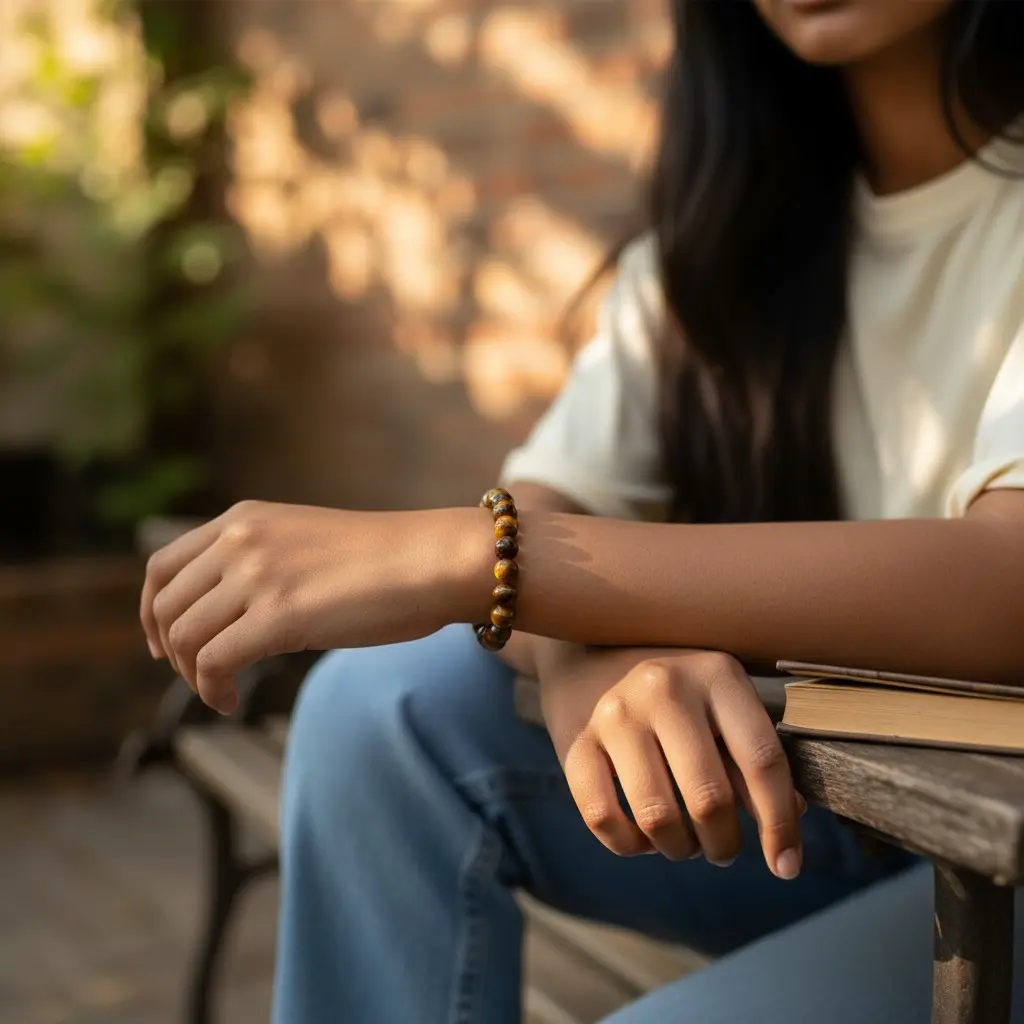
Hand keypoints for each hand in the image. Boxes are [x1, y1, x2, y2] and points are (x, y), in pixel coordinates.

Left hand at [141, 500, 482, 713]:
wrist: (433, 560)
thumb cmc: (385, 560)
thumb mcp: (305, 544)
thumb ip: (262, 564)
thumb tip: (231, 614)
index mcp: (244, 519)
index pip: (162, 565)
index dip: (153, 612)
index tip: (164, 645)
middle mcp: (241, 540)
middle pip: (167, 606)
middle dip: (173, 652)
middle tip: (202, 678)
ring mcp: (258, 575)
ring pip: (184, 637)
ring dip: (193, 676)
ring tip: (222, 692)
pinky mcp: (278, 615)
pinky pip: (213, 662)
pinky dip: (211, 690)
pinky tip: (232, 702)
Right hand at [538, 647, 804, 878]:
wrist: (597, 652)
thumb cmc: (683, 694)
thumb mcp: (728, 709)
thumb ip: (754, 762)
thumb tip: (786, 827)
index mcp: (716, 674)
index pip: (762, 760)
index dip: (780, 823)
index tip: (786, 866)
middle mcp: (664, 687)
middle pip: (708, 797)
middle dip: (724, 844)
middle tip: (724, 850)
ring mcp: (615, 714)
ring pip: (657, 817)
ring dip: (680, 849)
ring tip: (687, 843)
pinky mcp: (576, 741)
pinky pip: (601, 817)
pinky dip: (629, 846)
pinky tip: (643, 840)